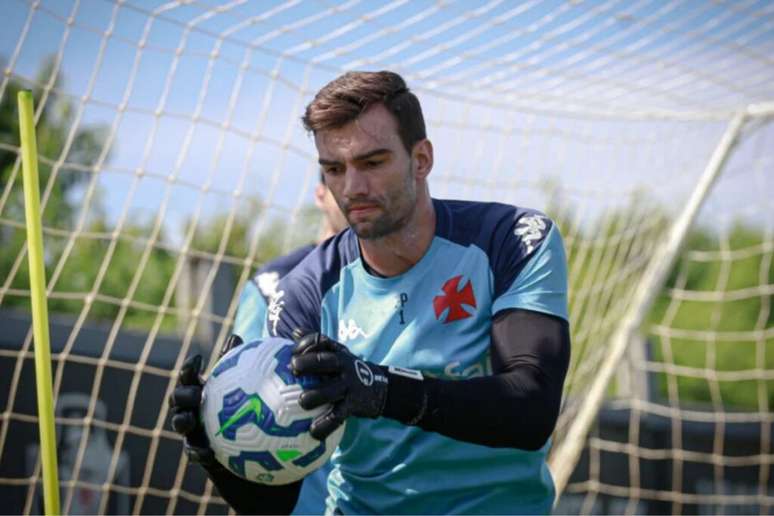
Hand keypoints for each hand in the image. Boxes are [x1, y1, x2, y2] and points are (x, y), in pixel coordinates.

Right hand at [169, 335, 242, 468]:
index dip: (189, 368)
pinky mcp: (197, 453)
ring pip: (179, 424)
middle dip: (182, 394)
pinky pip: (192, 453)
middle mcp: (191, 409)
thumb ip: (236, 365)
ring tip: (191, 419)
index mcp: (200, 391)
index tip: (199, 358)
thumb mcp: (241, 388)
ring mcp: (192, 431)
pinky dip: (198, 452)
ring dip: (182, 420)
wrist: (247, 450)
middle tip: (197, 393)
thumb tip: (236, 336)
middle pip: (177, 399)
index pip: (189, 377)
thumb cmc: (244, 412)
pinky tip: (209, 453)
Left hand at [290, 332, 388, 439]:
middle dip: (309, 363)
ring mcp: (349, 386)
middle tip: (294, 368)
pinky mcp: (352, 405)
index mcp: (337, 352)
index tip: (291, 352)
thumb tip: (294, 331)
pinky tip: (313, 431)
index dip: (305, 344)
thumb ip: (317, 344)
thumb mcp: (337, 353)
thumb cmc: (348, 370)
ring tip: (302, 401)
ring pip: (330, 390)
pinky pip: (337, 416)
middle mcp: (344, 366)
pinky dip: (325, 425)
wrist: (379, 388)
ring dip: (315, 396)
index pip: (320, 341)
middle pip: (326, 361)